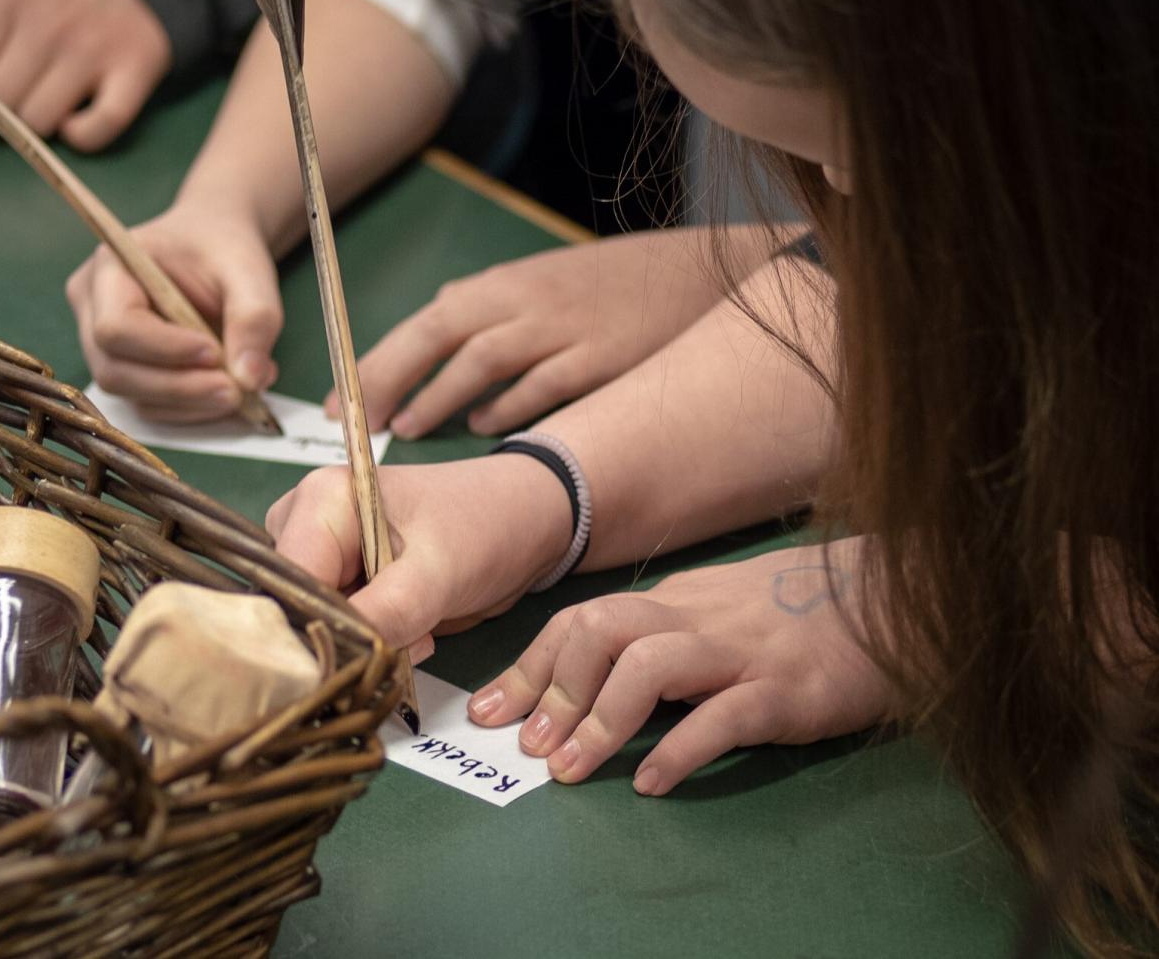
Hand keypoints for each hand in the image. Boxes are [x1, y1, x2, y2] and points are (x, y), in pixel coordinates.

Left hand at [0, 0, 170, 151]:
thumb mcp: (7, 3)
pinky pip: (101, 127)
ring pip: (40, 119)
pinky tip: (73, 128)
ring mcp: (93, 51)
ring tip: (32, 119)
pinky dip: (82, 138)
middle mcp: (49, 26)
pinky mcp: (135, 72)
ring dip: (30, 132)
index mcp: (9, 3)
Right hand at [66, 204, 282, 421]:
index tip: (215, 353)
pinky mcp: (127, 371)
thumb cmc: (222, 248)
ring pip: (133, 396)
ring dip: (190, 404)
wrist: (216, 247)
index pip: (116, 327)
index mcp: (109, 268)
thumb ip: (254, 318)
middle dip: (179, 388)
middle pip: (115, 371)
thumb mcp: (247, 270)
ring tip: (243, 391)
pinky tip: (230, 391)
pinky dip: (192, 409)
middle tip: (237, 391)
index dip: (164, 350)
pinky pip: (150, 405)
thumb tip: (250, 379)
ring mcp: (103, 346)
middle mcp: (92, 309)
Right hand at [267, 455, 574, 659]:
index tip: (357, 658)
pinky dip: (378, 641)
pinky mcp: (348, 582)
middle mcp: (310, 523)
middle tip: (407, 640)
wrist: (526, 523)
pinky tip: (418, 632)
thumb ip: (385, 612)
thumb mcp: (439, 571)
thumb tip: (334, 660)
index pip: (288, 580)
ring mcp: (328, 555)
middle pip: (296, 605)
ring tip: (421, 632)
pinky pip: (343, 628)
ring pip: (320, 624)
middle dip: (348, 637)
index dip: (313, 627)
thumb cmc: (486, 526)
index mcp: (321, 499)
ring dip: (368, 642)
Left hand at [329, 237, 722, 438]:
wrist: (700, 276)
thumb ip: (492, 314)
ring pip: (479, 364)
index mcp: (503, 284)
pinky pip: (538, 387)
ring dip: (438, 399)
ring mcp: (559, 330)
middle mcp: (521, 302)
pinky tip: (483, 430)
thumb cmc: (614, 288)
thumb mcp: (544, 287)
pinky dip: (505, 409)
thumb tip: (440, 345)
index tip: (340, 400)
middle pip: (437, 338)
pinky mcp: (595, 359)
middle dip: (388, 380)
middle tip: (357, 422)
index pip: (424, 323)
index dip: (377, 363)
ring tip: (406, 429)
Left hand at [467, 539, 892, 794]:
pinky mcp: (787, 688)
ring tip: (571, 770)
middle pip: (601, 631)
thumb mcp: (719, 612)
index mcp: (675, 602)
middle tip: (526, 748)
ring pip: (651, 666)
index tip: (489, 710)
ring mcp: (742, 650)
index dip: (530, 666)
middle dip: (551, 688)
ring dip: (600, 720)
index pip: (582, 620)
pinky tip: (653, 783)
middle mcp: (697, 617)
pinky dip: (680, 749)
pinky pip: (724, 715)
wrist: (892, 598)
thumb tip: (588, 676)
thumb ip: (663, 636)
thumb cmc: (796, 613)